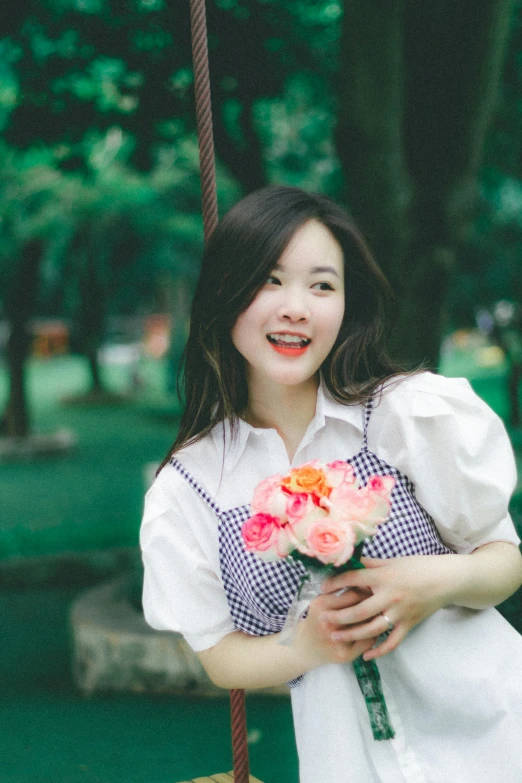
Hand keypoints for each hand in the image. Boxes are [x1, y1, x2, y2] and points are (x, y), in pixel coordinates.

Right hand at [295, 585, 376, 668]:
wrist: (305, 649)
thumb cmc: (316, 620)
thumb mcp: (321, 602)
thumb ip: (338, 592)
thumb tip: (365, 583)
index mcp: (321, 605)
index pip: (353, 594)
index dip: (366, 591)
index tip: (372, 589)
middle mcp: (328, 623)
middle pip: (361, 609)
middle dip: (373, 605)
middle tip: (379, 601)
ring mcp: (337, 641)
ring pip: (367, 626)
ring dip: (375, 619)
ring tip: (378, 613)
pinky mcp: (345, 655)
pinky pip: (368, 642)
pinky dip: (374, 634)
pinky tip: (373, 629)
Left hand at [320, 555, 462, 660]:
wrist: (446, 580)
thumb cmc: (418, 567)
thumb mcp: (392, 561)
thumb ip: (370, 565)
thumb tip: (350, 562)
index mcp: (384, 577)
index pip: (353, 580)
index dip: (335, 584)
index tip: (322, 588)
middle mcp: (390, 597)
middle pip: (358, 610)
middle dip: (338, 616)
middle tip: (322, 620)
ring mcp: (400, 614)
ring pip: (371, 629)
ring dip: (351, 635)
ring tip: (335, 637)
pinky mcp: (409, 625)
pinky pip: (391, 642)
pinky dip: (378, 651)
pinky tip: (365, 655)